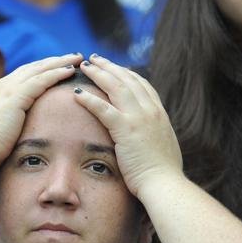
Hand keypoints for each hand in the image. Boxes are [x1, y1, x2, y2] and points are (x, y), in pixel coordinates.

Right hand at [0, 55, 82, 166]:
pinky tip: (71, 72)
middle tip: (73, 56)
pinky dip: (57, 73)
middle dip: (54, 61)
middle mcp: (3, 85)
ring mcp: (8, 88)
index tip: (59, 66)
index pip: (25, 74)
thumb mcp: (1, 130)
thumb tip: (19, 131)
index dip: (44, 69)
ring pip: (40, 69)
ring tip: (78, 58)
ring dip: (61, 62)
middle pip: (34, 67)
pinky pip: (42, 79)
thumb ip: (11, 124)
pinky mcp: (16, 95)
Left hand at [74, 54, 182, 197]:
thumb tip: (149, 136)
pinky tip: (76, 93)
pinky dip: (89, 99)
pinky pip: (103, 109)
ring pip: (116, 87)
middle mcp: (151, 111)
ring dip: (98, 74)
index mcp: (159, 114)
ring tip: (84, 67)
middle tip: (95, 59)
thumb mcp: (162, 147)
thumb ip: (154, 136)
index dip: (127, 74)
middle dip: (110, 67)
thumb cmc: (163, 173)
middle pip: (128, 80)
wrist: (165, 184)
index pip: (142, 85)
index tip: (115, 67)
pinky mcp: (126, 129)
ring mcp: (139, 118)